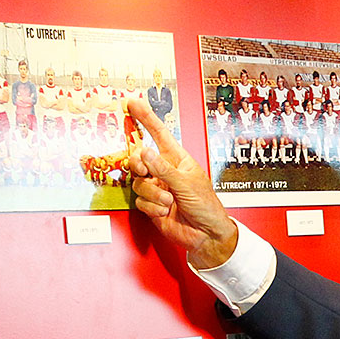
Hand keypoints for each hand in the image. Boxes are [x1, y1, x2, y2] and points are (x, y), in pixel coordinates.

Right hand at [125, 97, 238, 267]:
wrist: (207, 235)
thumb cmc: (206, 206)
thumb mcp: (187, 184)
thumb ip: (164, 169)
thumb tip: (145, 152)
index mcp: (177, 160)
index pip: (159, 134)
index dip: (146, 118)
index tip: (133, 103)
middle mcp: (164, 171)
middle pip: (138, 158)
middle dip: (139, 164)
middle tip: (145, 172)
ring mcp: (157, 188)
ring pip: (138, 182)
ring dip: (154, 194)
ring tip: (170, 201)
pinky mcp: (151, 205)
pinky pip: (140, 201)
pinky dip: (153, 207)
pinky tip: (166, 211)